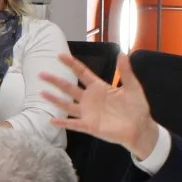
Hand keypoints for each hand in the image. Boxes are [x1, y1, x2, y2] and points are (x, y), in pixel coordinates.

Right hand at [40, 53, 160, 159]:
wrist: (140, 128)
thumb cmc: (137, 107)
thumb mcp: (133, 87)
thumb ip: (126, 72)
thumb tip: (122, 53)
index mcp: (99, 88)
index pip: (82, 73)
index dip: (71, 64)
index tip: (60, 56)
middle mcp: (90, 99)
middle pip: (69, 87)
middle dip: (55, 81)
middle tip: (41, 74)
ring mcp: (88, 113)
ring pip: (67, 105)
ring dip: (55, 100)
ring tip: (41, 93)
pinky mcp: (89, 126)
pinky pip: (73, 124)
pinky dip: (63, 123)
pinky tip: (51, 121)